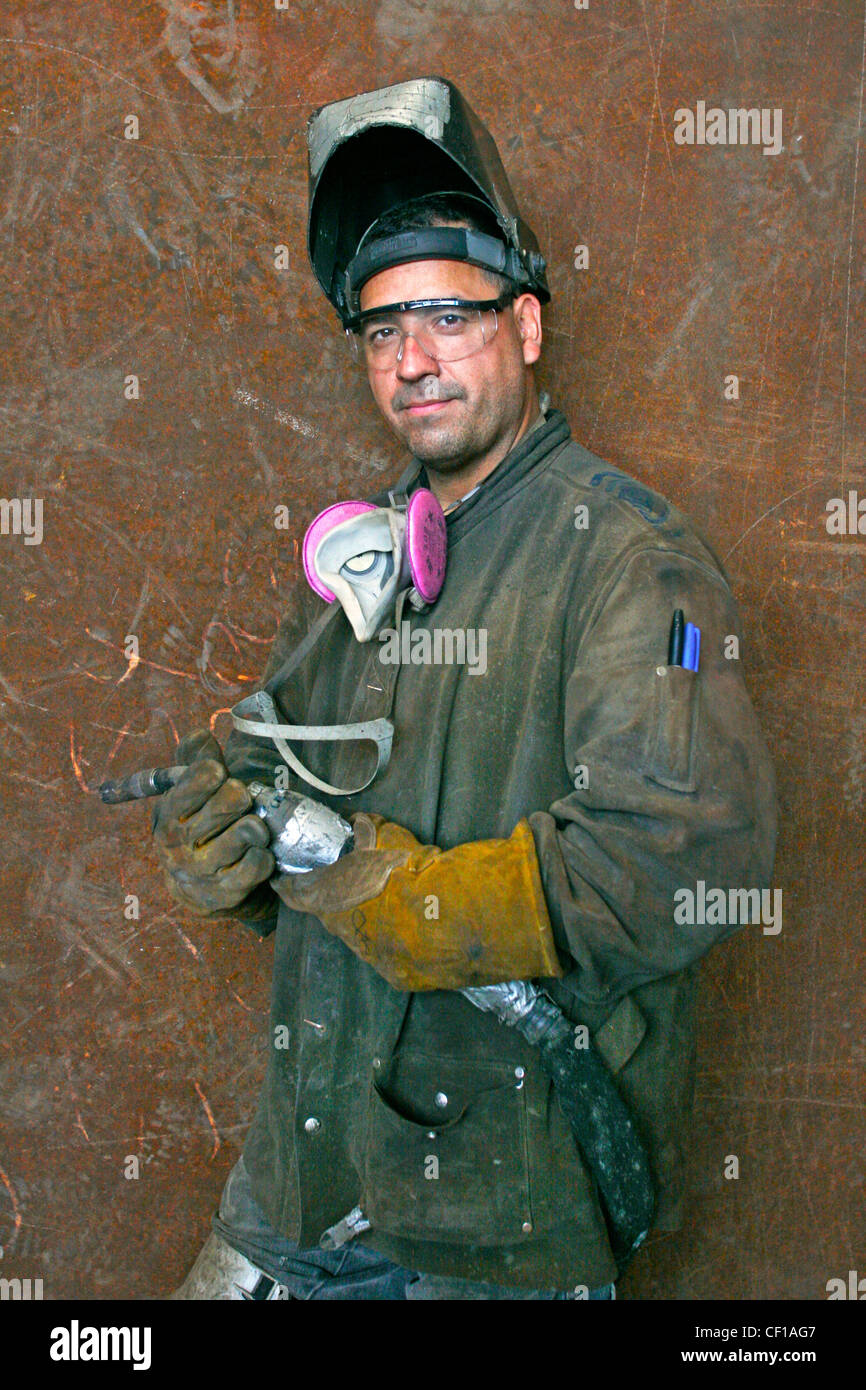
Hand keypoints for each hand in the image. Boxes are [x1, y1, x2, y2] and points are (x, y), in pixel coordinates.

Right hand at [152, 729, 274, 915]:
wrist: (198, 887)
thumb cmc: (197, 826)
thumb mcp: (188, 793)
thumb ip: (194, 760)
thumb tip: (201, 735)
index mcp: (167, 813)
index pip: (204, 775)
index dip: (218, 772)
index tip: (218, 778)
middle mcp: (178, 843)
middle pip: (233, 797)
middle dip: (242, 797)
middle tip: (237, 806)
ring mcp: (202, 869)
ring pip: (249, 830)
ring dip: (256, 825)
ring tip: (248, 829)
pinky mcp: (227, 891)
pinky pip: (260, 862)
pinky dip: (264, 854)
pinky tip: (255, 853)